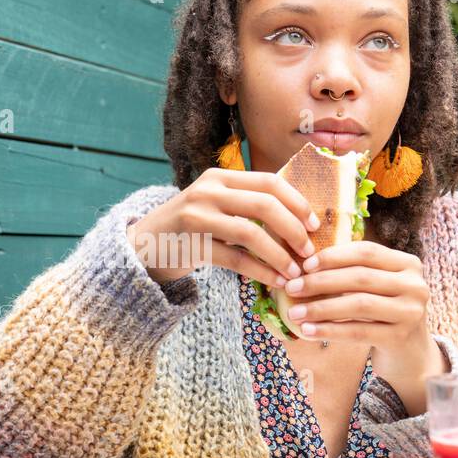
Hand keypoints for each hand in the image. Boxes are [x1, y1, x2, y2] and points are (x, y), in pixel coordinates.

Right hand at [126, 168, 320, 285]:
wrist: (143, 246)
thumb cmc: (189, 229)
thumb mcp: (216, 205)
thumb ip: (247, 204)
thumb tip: (299, 218)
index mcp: (221, 176)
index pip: (269, 181)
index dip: (297, 202)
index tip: (314, 225)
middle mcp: (208, 190)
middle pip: (264, 205)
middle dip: (293, 229)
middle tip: (309, 252)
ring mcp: (197, 216)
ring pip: (251, 233)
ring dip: (279, 255)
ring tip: (295, 272)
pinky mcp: (190, 244)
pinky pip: (235, 259)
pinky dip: (260, 271)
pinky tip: (274, 281)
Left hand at [281, 240, 430, 347]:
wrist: (409, 354)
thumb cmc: (384, 314)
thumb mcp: (377, 288)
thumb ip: (353, 272)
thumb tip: (305, 267)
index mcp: (408, 264)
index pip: (366, 252)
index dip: (333, 256)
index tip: (305, 265)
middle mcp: (415, 286)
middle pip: (360, 277)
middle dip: (321, 282)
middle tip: (291, 287)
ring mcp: (410, 313)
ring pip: (358, 304)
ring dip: (321, 308)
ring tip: (295, 313)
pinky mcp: (400, 338)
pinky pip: (358, 331)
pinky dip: (329, 330)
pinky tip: (308, 331)